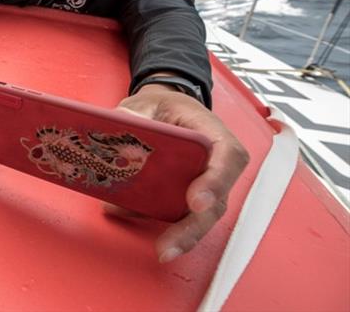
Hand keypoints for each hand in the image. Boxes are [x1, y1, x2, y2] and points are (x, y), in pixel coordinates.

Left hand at [115, 84, 249, 262]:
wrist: (161, 112)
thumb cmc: (162, 107)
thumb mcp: (148, 101)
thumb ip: (136, 111)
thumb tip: (124, 124)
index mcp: (214, 134)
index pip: (228, 157)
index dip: (216, 181)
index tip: (197, 201)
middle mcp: (215, 165)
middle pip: (216, 200)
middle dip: (195, 226)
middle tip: (171, 245)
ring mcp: (203, 185)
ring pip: (201, 217)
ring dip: (182, 236)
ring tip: (162, 250)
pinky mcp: (185, 198)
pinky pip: (176, 215)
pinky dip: (156, 223)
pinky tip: (126, 216)